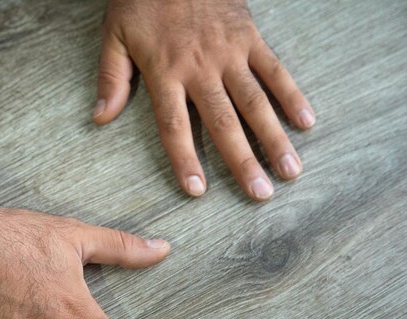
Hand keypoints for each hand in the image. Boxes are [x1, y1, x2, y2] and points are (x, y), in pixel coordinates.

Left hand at [93, 0, 315, 200]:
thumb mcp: (115, 35)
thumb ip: (111, 77)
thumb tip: (100, 118)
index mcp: (165, 72)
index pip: (175, 126)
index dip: (185, 160)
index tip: (197, 191)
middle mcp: (200, 68)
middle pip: (223, 122)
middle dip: (243, 161)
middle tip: (260, 195)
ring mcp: (229, 53)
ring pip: (255, 101)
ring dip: (274, 137)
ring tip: (290, 170)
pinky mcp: (249, 36)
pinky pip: (274, 69)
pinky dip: (291, 94)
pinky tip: (306, 121)